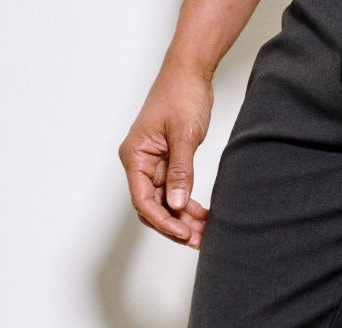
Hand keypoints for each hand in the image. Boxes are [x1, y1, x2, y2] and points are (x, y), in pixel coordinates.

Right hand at [119, 67, 213, 247]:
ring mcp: (154, 165)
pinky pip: (175, 193)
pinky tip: (204, 217)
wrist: (189, 74)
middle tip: (198, 240)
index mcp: (135, 156)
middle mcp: (140, 163)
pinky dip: (188, 206)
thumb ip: (180, 172)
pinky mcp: (168, 164)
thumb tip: (176, 205)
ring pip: (166, 204)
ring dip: (184, 220)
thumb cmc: (181, 95)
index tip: (184, 233)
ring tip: (206, 233)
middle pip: (152, 207)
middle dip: (174, 226)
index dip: (163, 221)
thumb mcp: (184, 135)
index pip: (143, 200)